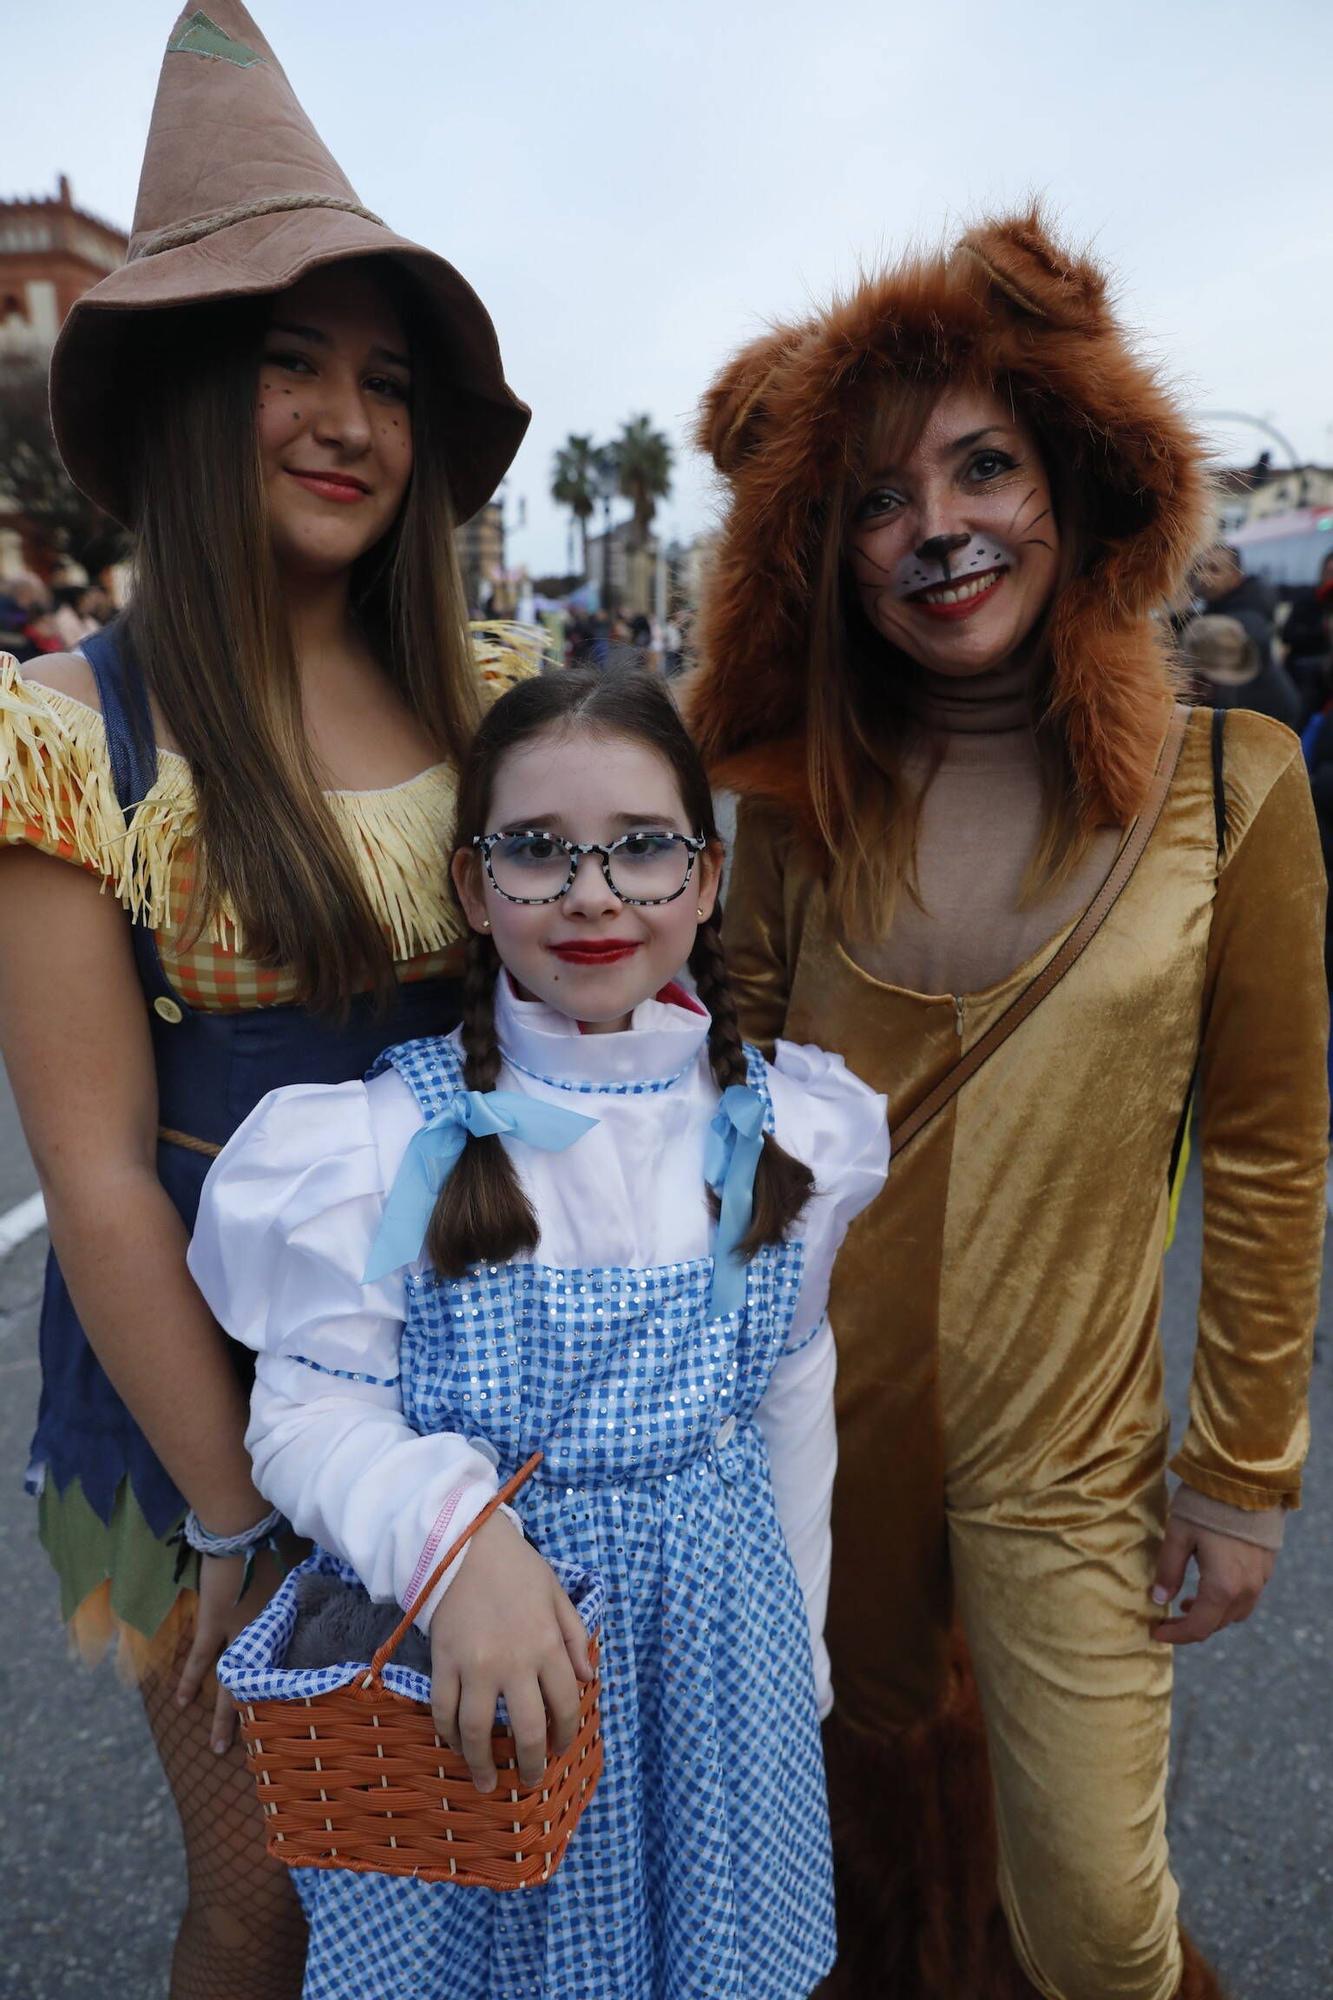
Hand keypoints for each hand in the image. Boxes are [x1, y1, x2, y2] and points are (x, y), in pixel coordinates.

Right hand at [176, 1542, 290, 1751]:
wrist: (244, 1530)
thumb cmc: (279, 1540)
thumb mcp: (300, 1567)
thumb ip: (307, 1583)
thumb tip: (327, 1585)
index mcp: (287, 1622)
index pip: (290, 1665)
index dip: (291, 1690)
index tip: (297, 1713)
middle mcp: (265, 1635)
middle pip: (261, 1684)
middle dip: (258, 1717)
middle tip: (256, 1751)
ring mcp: (236, 1632)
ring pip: (229, 1684)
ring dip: (223, 1716)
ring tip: (218, 1747)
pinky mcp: (212, 1622)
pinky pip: (200, 1660)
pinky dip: (191, 1681)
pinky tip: (182, 1703)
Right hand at [429, 1514, 590, 1793]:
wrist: (464, 1545)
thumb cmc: (517, 1568)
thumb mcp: (558, 1595)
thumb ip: (575, 1638)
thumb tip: (589, 1679)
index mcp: (548, 1646)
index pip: (565, 1704)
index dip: (565, 1733)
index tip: (559, 1747)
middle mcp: (514, 1663)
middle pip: (526, 1730)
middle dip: (530, 1764)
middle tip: (529, 1780)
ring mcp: (475, 1667)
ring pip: (479, 1731)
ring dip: (483, 1765)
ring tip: (487, 1783)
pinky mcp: (444, 1664)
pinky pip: (444, 1711)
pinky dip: (449, 1735)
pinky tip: (457, 1746)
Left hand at [1150, 1517, 1275, 1644]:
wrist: (1247, 1480)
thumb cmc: (1207, 1505)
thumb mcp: (1178, 1535)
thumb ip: (1168, 1570)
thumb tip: (1159, 1599)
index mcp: (1222, 1587)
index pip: (1198, 1627)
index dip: (1176, 1634)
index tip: (1156, 1632)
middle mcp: (1246, 1590)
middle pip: (1217, 1623)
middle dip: (1191, 1626)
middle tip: (1167, 1618)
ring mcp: (1260, 1579)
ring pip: (1235, 1613)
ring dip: (1211, 1614)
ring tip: (1186, 1602)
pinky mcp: (1266, 1567)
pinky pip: (1247, 1597)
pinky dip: (1227, 1601)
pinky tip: (1210, 1585)